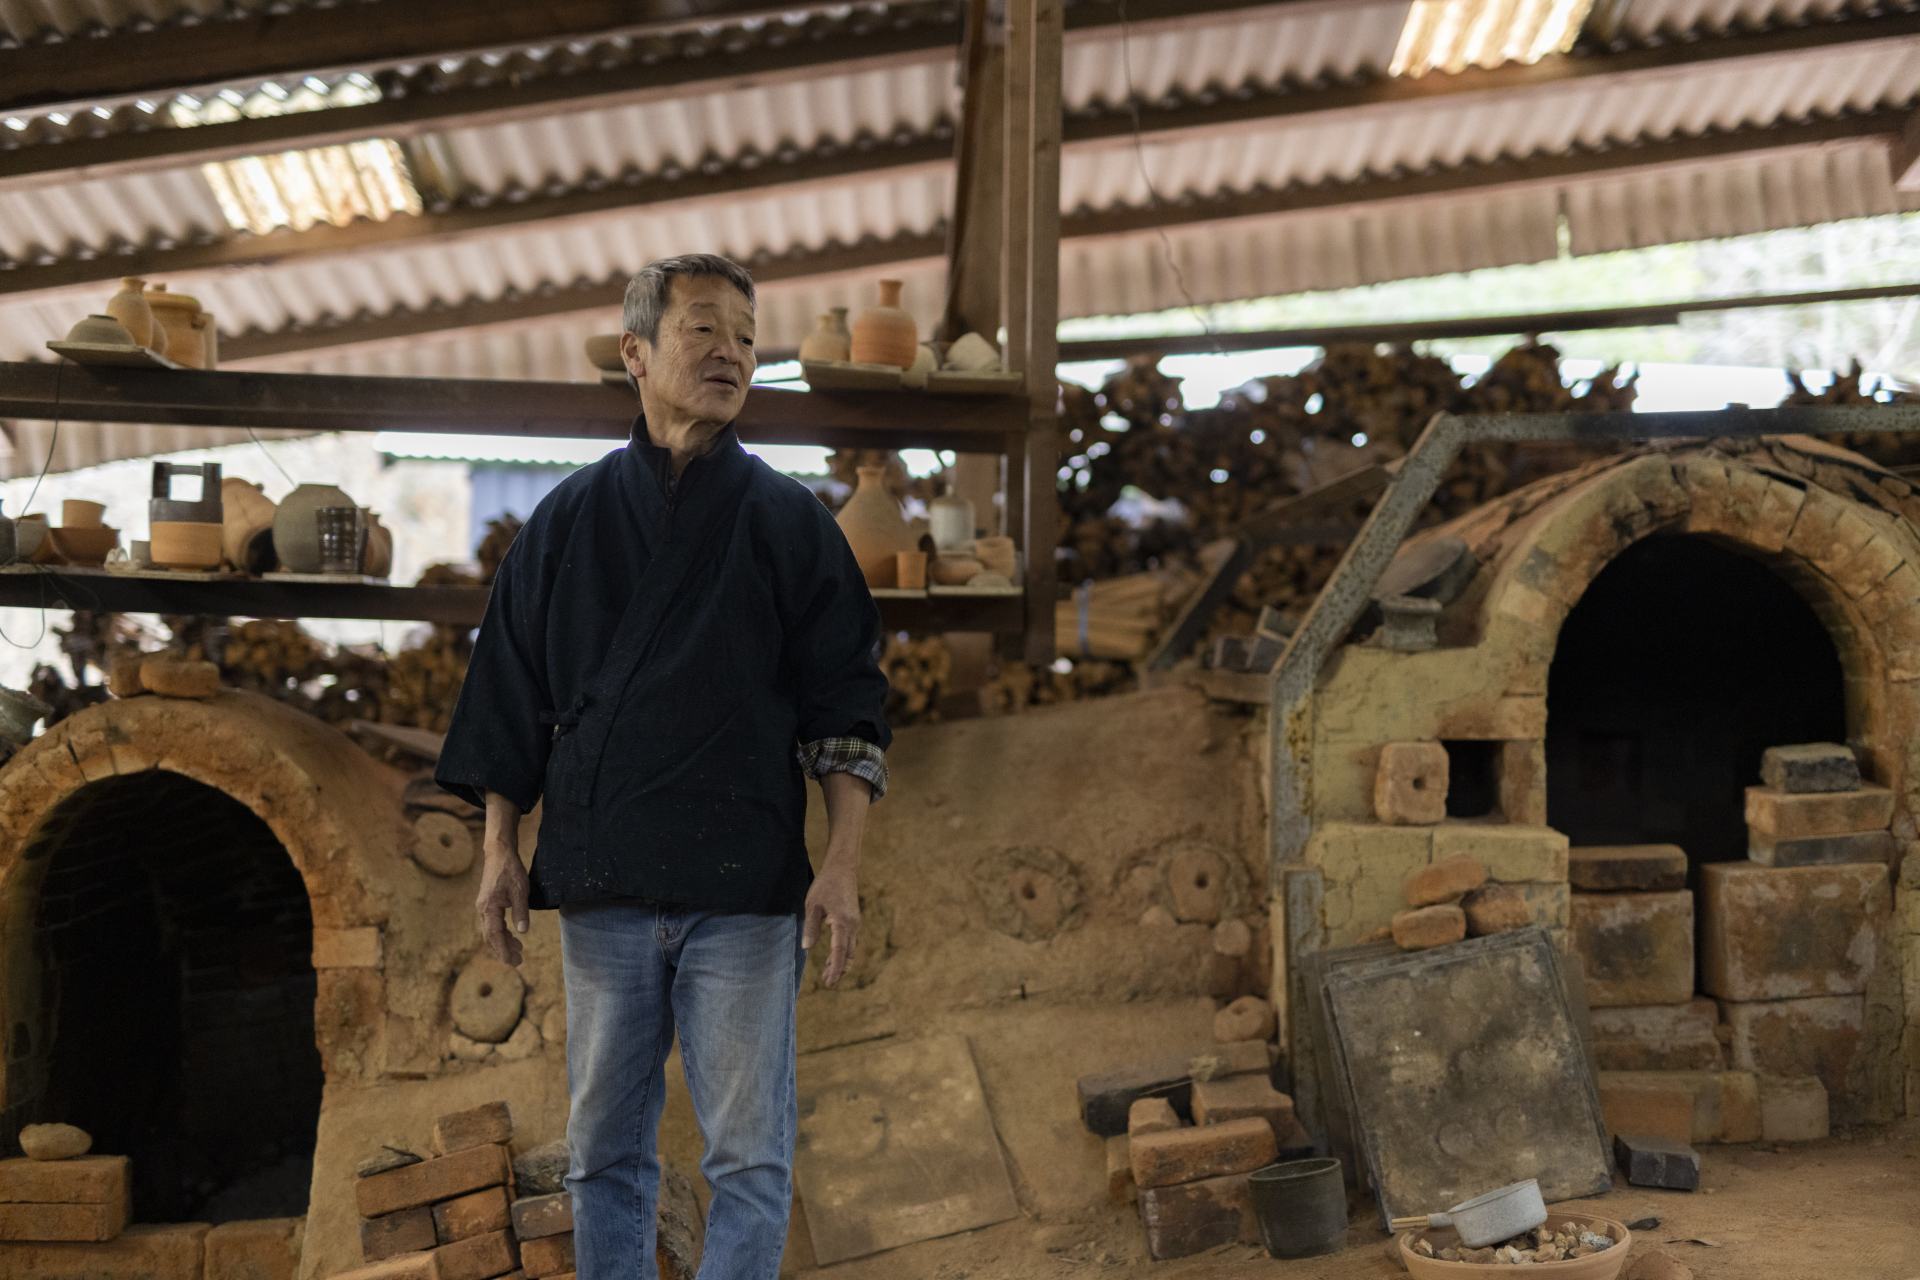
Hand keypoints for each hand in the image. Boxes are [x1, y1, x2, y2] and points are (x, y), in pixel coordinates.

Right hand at [475, 848, 530, 965]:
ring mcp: (484, 907)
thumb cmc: (510, 870)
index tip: (512, 961)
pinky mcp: (487, 903)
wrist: (499, 853)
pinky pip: (493, 923)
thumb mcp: (520, 891)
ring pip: (491, 931)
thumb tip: (522, 932)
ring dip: (503, 942)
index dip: (503, 950)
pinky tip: (512, 936)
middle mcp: (483, 910)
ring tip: (518, 951)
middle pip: (491, 937)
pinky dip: (502, 932)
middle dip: (503, 950)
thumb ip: (521, 912)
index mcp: (489, 908)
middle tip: (517, 962)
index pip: (495, 935)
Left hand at [802, 865, 860, 987]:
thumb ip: (810, 927)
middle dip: (838, 970)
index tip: (829, 982)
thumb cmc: (826, 885)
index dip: (834, 969)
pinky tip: (831, 958)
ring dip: (840, 963)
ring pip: (850, 949)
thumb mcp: (812, 905)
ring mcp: (855, 923)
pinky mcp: (853, 920)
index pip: (839, 952)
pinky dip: (842, 953)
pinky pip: (849, 942)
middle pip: (848, 954)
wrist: (842, 868)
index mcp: (843, 923)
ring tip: (827, 975)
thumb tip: (807, 948)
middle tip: (827, 983)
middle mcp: (853, 926)